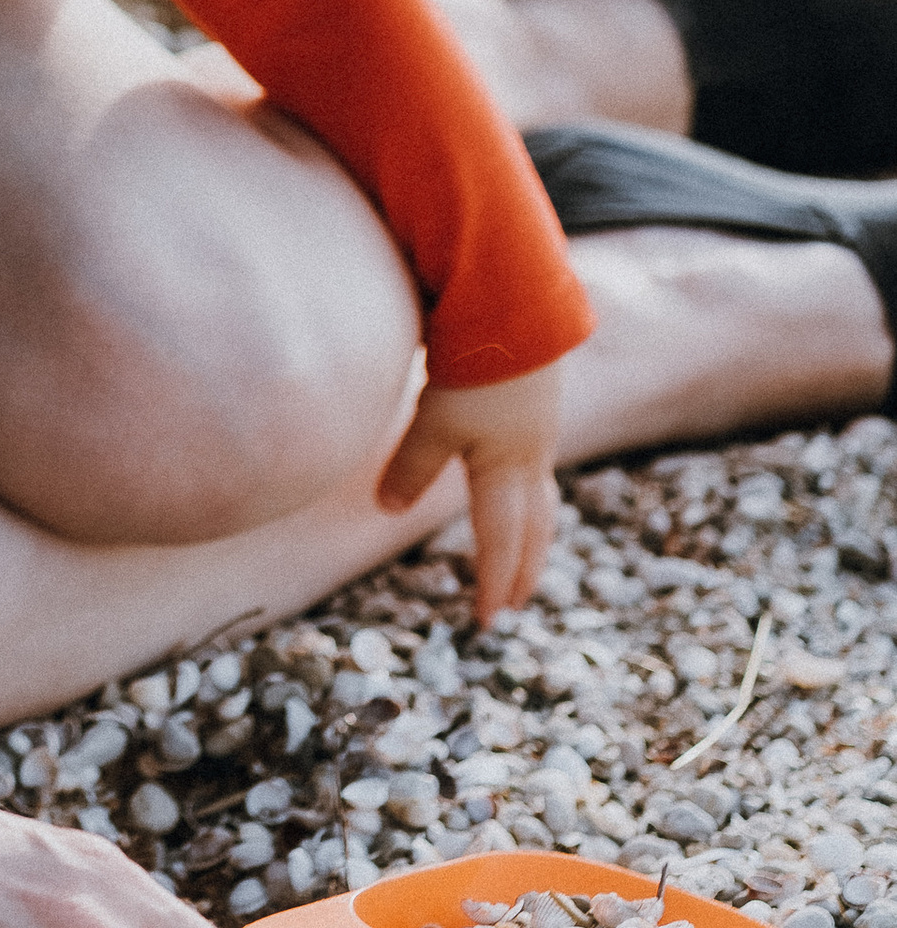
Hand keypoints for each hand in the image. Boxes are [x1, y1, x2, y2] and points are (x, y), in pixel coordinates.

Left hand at [375, 358, 563, 622]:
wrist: (516, 307)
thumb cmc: (474, 368)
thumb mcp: (434, 421)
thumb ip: (411, 466)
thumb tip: (386, 510)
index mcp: (508, 470)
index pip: (502, 541)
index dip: (493, 582)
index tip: (485, 621)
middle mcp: (532, 456)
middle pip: (535, 527)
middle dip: (525, 567)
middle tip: (515, 601)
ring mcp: (540, 428)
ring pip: (541, 496)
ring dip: (532, 531)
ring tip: (523, 550)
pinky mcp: (539, 402)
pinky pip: (537, 464)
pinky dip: (529, 491)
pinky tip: (515, 480)